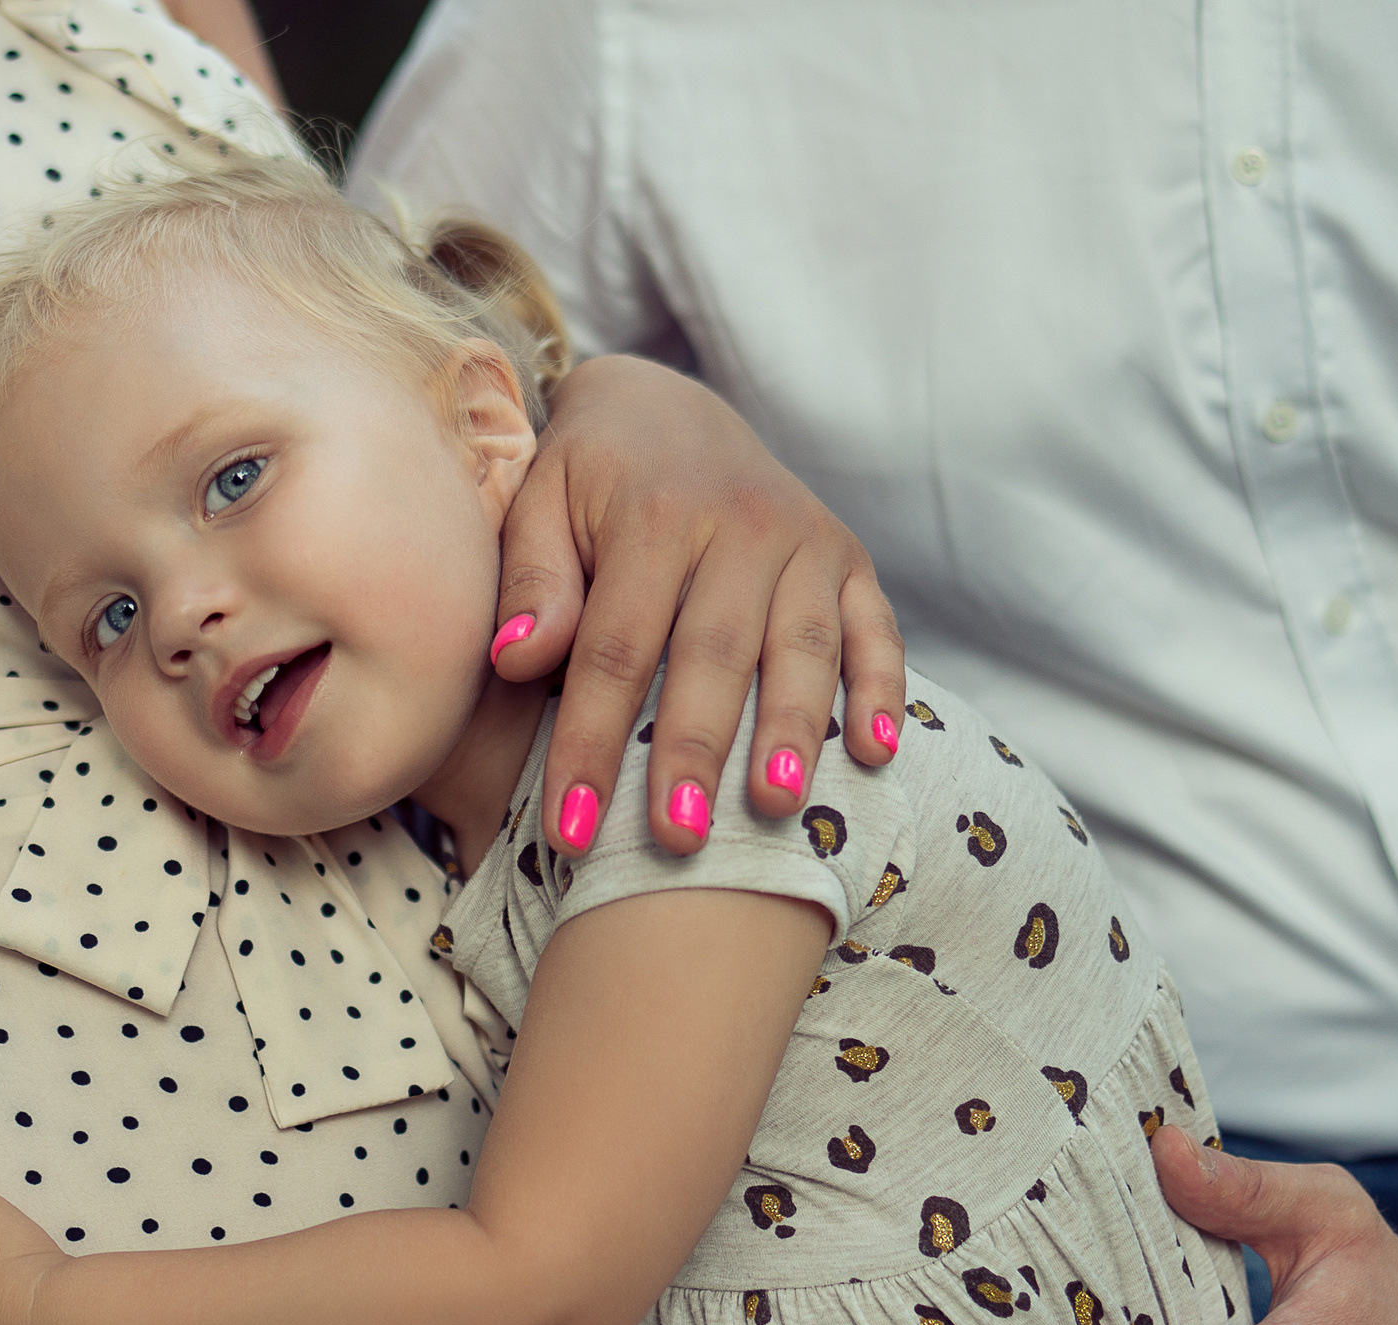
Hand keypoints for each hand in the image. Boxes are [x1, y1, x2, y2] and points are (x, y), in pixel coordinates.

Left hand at [489, 355, 906, 855]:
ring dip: (790, 730)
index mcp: (653, 514)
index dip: (592, 742)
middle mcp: (740, 523)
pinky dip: (881, 689)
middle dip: (692, 752)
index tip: (569, 829)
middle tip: (675, 841)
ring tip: (772, 807)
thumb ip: (531, 581)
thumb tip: (516, 657)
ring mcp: (805, 540)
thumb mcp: (537, 506)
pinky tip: (873, 754)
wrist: (664, 408)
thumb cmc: (583, 480)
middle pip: (712, 655)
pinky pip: (875, 627)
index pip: (615, 648)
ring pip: (801, 647)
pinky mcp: (849, 558)